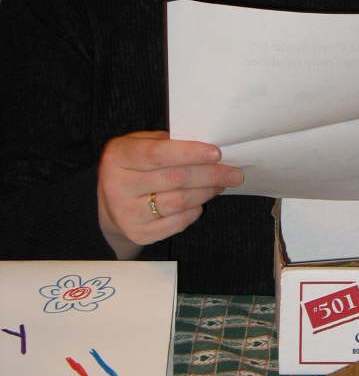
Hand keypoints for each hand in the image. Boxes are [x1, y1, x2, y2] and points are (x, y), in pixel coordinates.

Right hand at [97, 131, 242, 257]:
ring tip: (221, 184)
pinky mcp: (138, 233)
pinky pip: (176, 223)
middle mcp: (118, 186)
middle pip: (174, 179)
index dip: (189, 153)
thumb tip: (207, 147)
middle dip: (209, 175)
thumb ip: (167, 142)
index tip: (216, 153)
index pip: (157, 154)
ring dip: (206, 193)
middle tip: (233, 173)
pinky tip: (201, 202)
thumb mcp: (141, 144)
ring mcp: (127, 213)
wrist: (108, 203)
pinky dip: (194, 211)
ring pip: (179, 202)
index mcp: (119, 157)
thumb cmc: (134, 166)